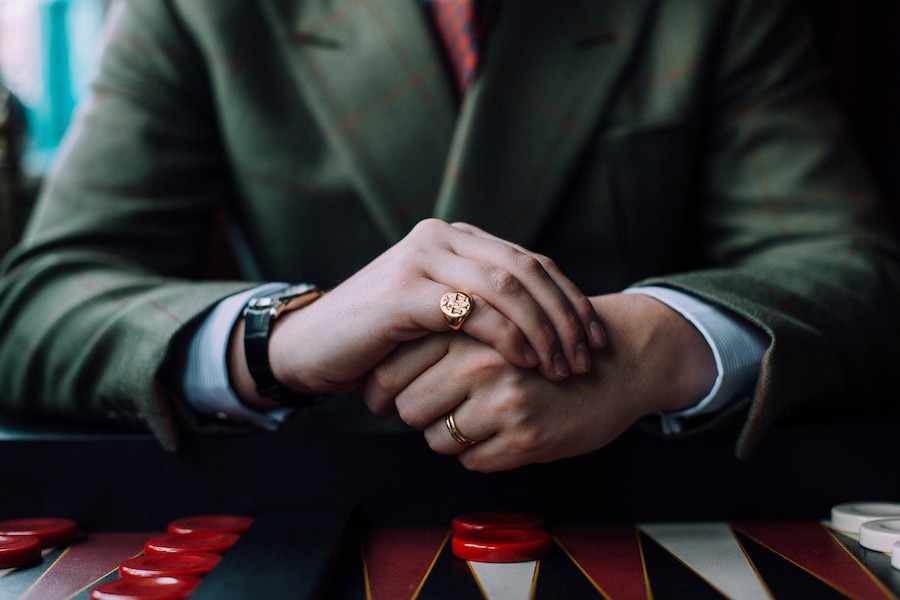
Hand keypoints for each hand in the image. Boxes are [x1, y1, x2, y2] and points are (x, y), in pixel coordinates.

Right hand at [229, 219, 604, 406]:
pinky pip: (472, 310)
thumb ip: (481, 302)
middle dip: (565, 316)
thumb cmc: (380, 337)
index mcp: (455, 238)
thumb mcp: (439, 311)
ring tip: (562, 367)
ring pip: (506, 287)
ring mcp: (420, 260)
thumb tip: (547, 324)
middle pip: (527, 270)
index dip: (570, 299)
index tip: (595, 337)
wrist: (312, 347)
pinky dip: (507, 337)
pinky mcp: (403, 292)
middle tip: (586, 357)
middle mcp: (441, 237)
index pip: (531, 261)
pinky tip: (525, 362)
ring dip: (543, 330)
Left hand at [364, 293, 716, 471]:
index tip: (385, 397)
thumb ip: (442, 333)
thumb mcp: (492, 321)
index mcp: (466, 327)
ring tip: (479, 416)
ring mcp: (502, 401)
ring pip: (437, 440)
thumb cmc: (545, 342)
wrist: (617, 361)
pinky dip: (482, 453)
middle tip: (438, 409)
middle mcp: (480, 361)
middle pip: (408, 407)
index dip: (381, 389)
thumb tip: (379, 367)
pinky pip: (472, 461)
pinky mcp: (524, 437)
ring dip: (450, 436)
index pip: (391, 368)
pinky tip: (506, 430)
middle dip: (418, 414)